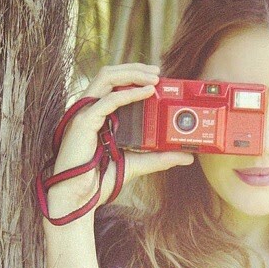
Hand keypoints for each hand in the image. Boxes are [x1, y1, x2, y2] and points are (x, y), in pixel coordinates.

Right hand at [48, 63, 193, 216]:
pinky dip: (129, 94)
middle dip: (135, 70)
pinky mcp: (83, 122)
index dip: (135, 78)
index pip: (116, 86)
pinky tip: (148, 92)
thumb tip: (189, 157)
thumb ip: (161, 158)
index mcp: (99, 115)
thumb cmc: (101, 180)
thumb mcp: (138, 164)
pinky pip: (108, 101)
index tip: (158, 80)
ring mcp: (85, 113)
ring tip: (154, 77)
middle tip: (159, 73)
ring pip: (107, 78)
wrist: (79, 197)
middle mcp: (90, 109)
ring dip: (132, 74)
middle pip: (111, 76)